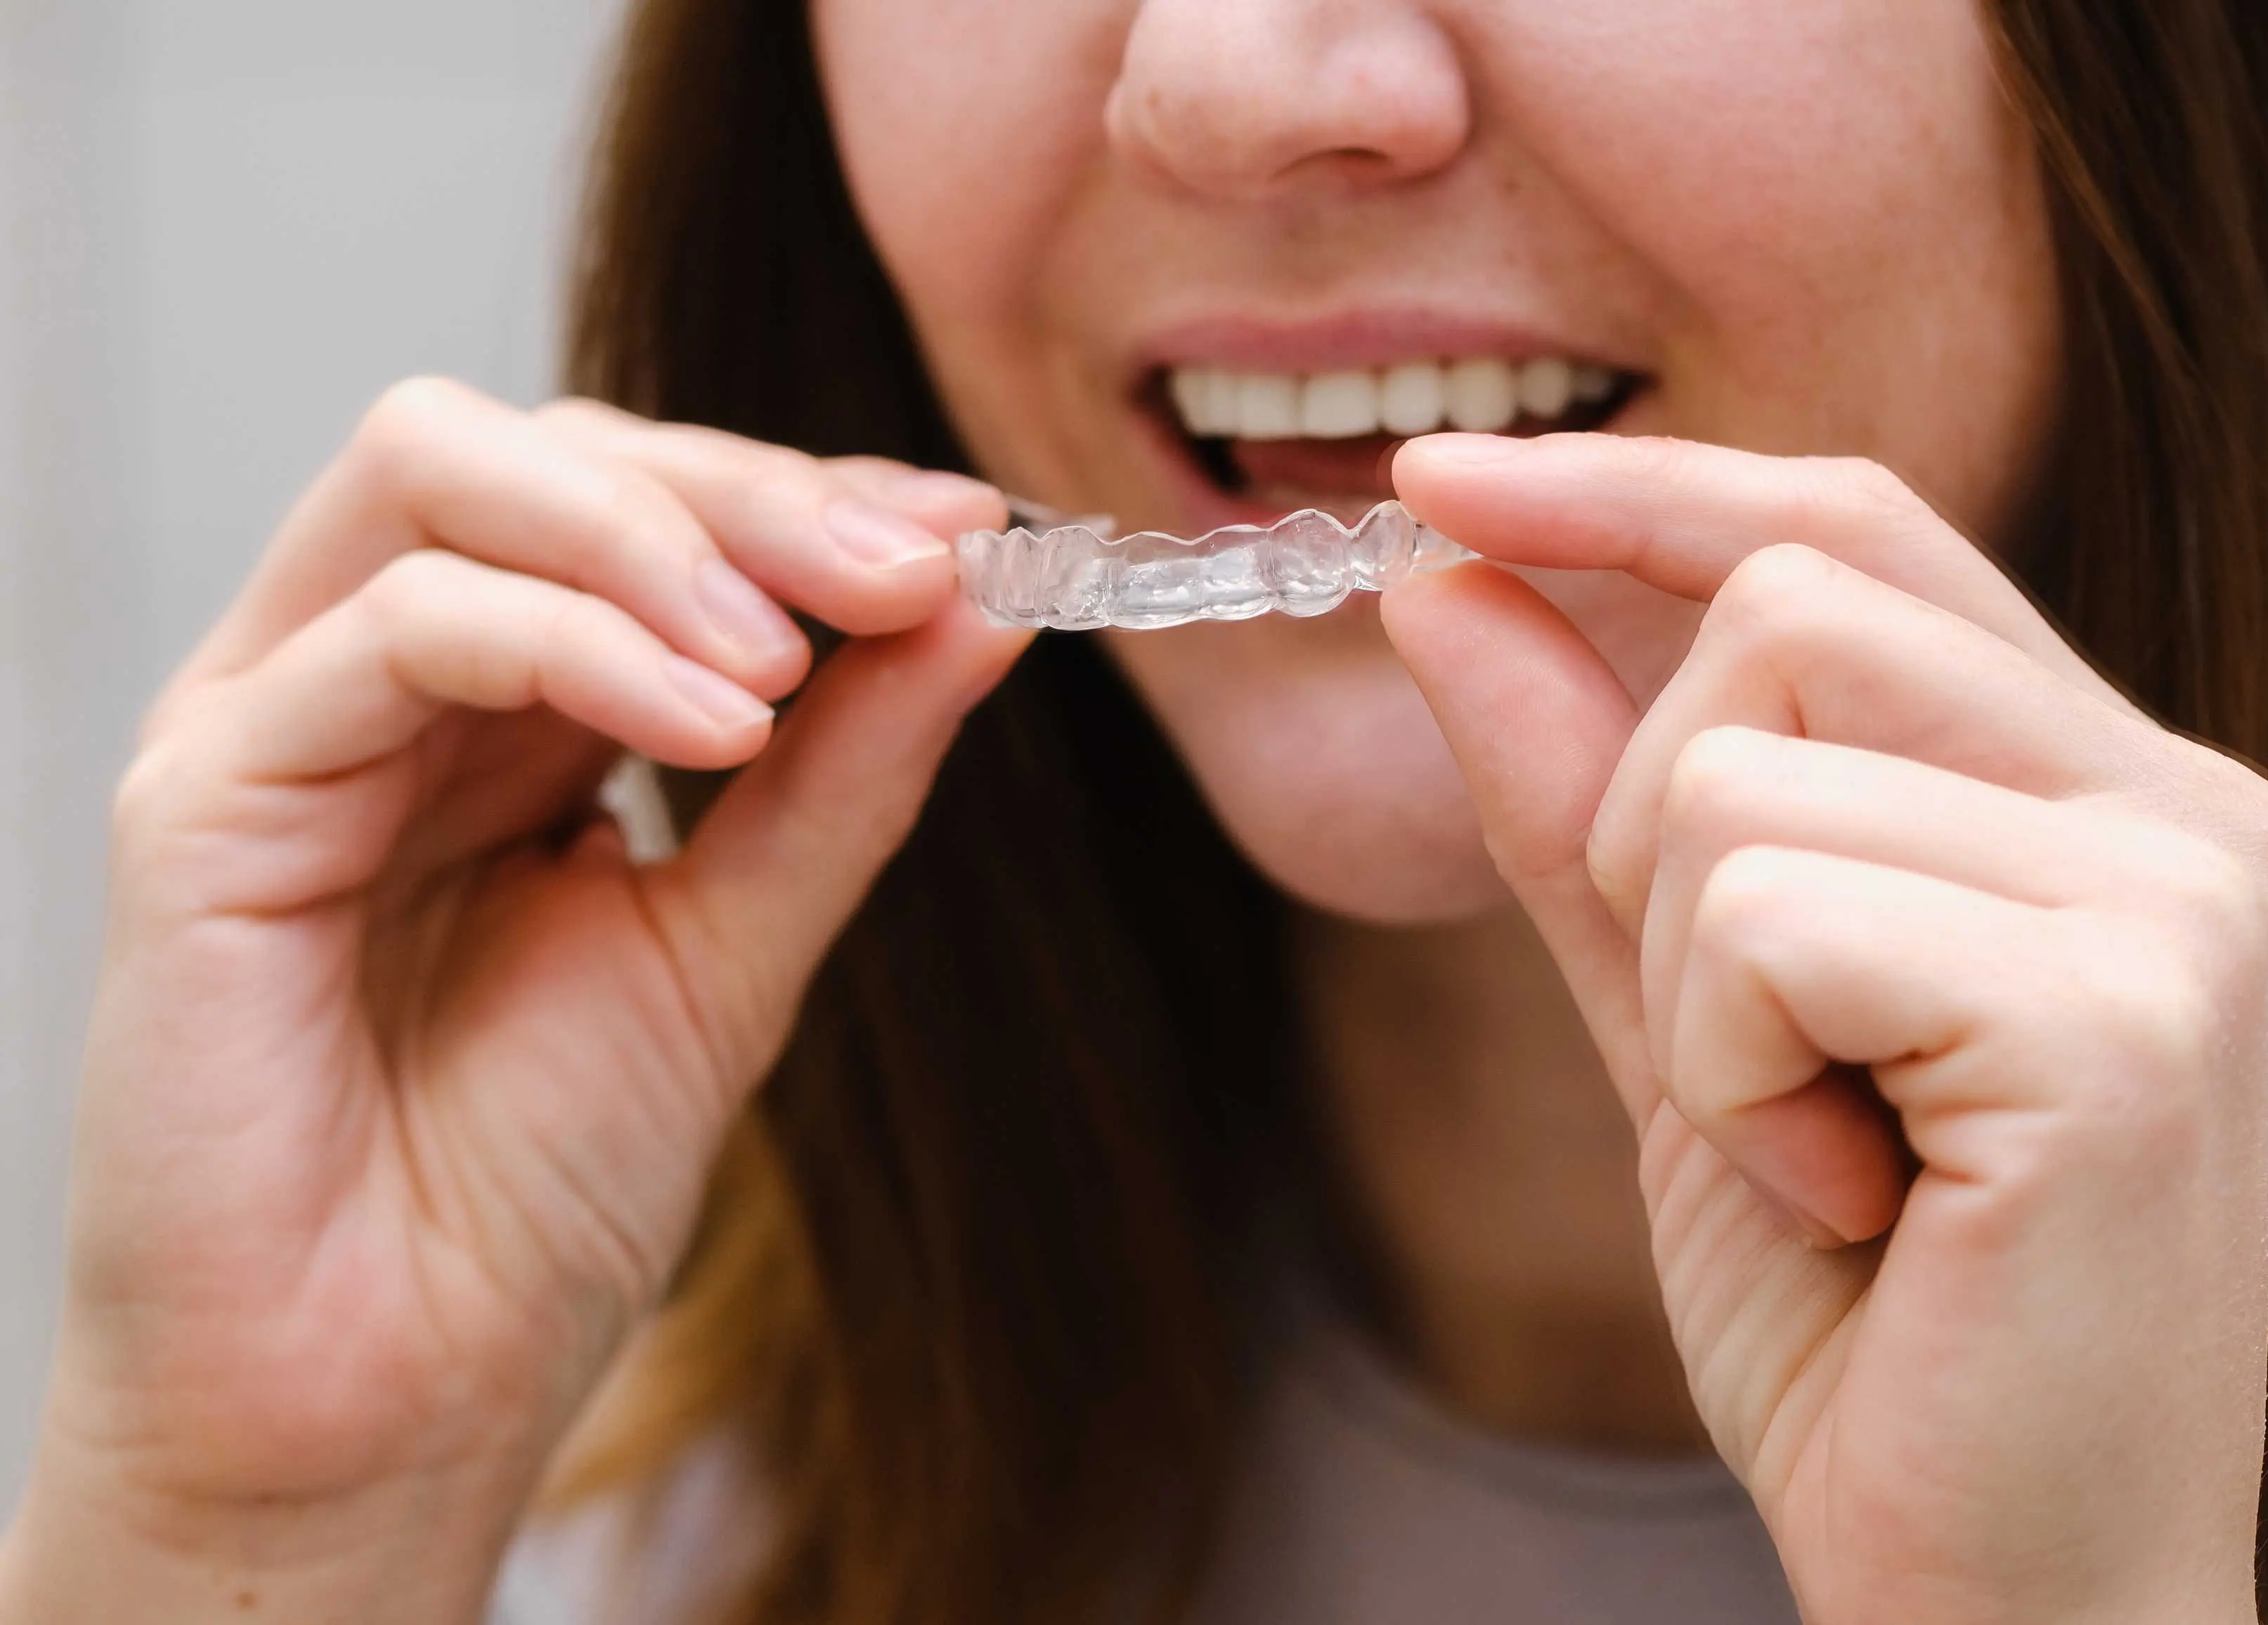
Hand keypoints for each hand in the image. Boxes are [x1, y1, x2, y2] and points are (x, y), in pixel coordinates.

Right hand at [1, 382, 1027, 1623]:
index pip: (646, 505)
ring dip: (656, 539)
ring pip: (443, 475)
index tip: (972, 535)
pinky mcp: (198, 794)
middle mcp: (384, 682)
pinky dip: (573, 642)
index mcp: (506, 708)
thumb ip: (848, 766)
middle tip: (908, 573)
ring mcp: (282, 721)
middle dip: (748, 492)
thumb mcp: (737, 939)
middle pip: (548, 449)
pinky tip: (713, 728)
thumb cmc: (534, 1192)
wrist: (395, 1395)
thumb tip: (980, 596)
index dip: (808, 496)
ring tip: (793, 668)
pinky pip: (390, 630)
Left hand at [1384, 433, 2267, 1624]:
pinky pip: (1767, 914)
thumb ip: (1577, 795)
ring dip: (1693, 978)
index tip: (1438, 480)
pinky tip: (1848, 1193)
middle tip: (1749, 1040)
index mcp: (2114, 791)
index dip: (1636, 487)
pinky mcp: (2128, 1018)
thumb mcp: (1685, 1012)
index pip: (1855, 530)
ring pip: (1746, 764)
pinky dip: (1729, 1071)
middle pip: (1785, 604)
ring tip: (1822, 1144)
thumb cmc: (1860, 1312)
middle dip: (1654, 823)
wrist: (1992, 1582)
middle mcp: (2192, 809)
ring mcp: (2184, 902)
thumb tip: (1448, 574)